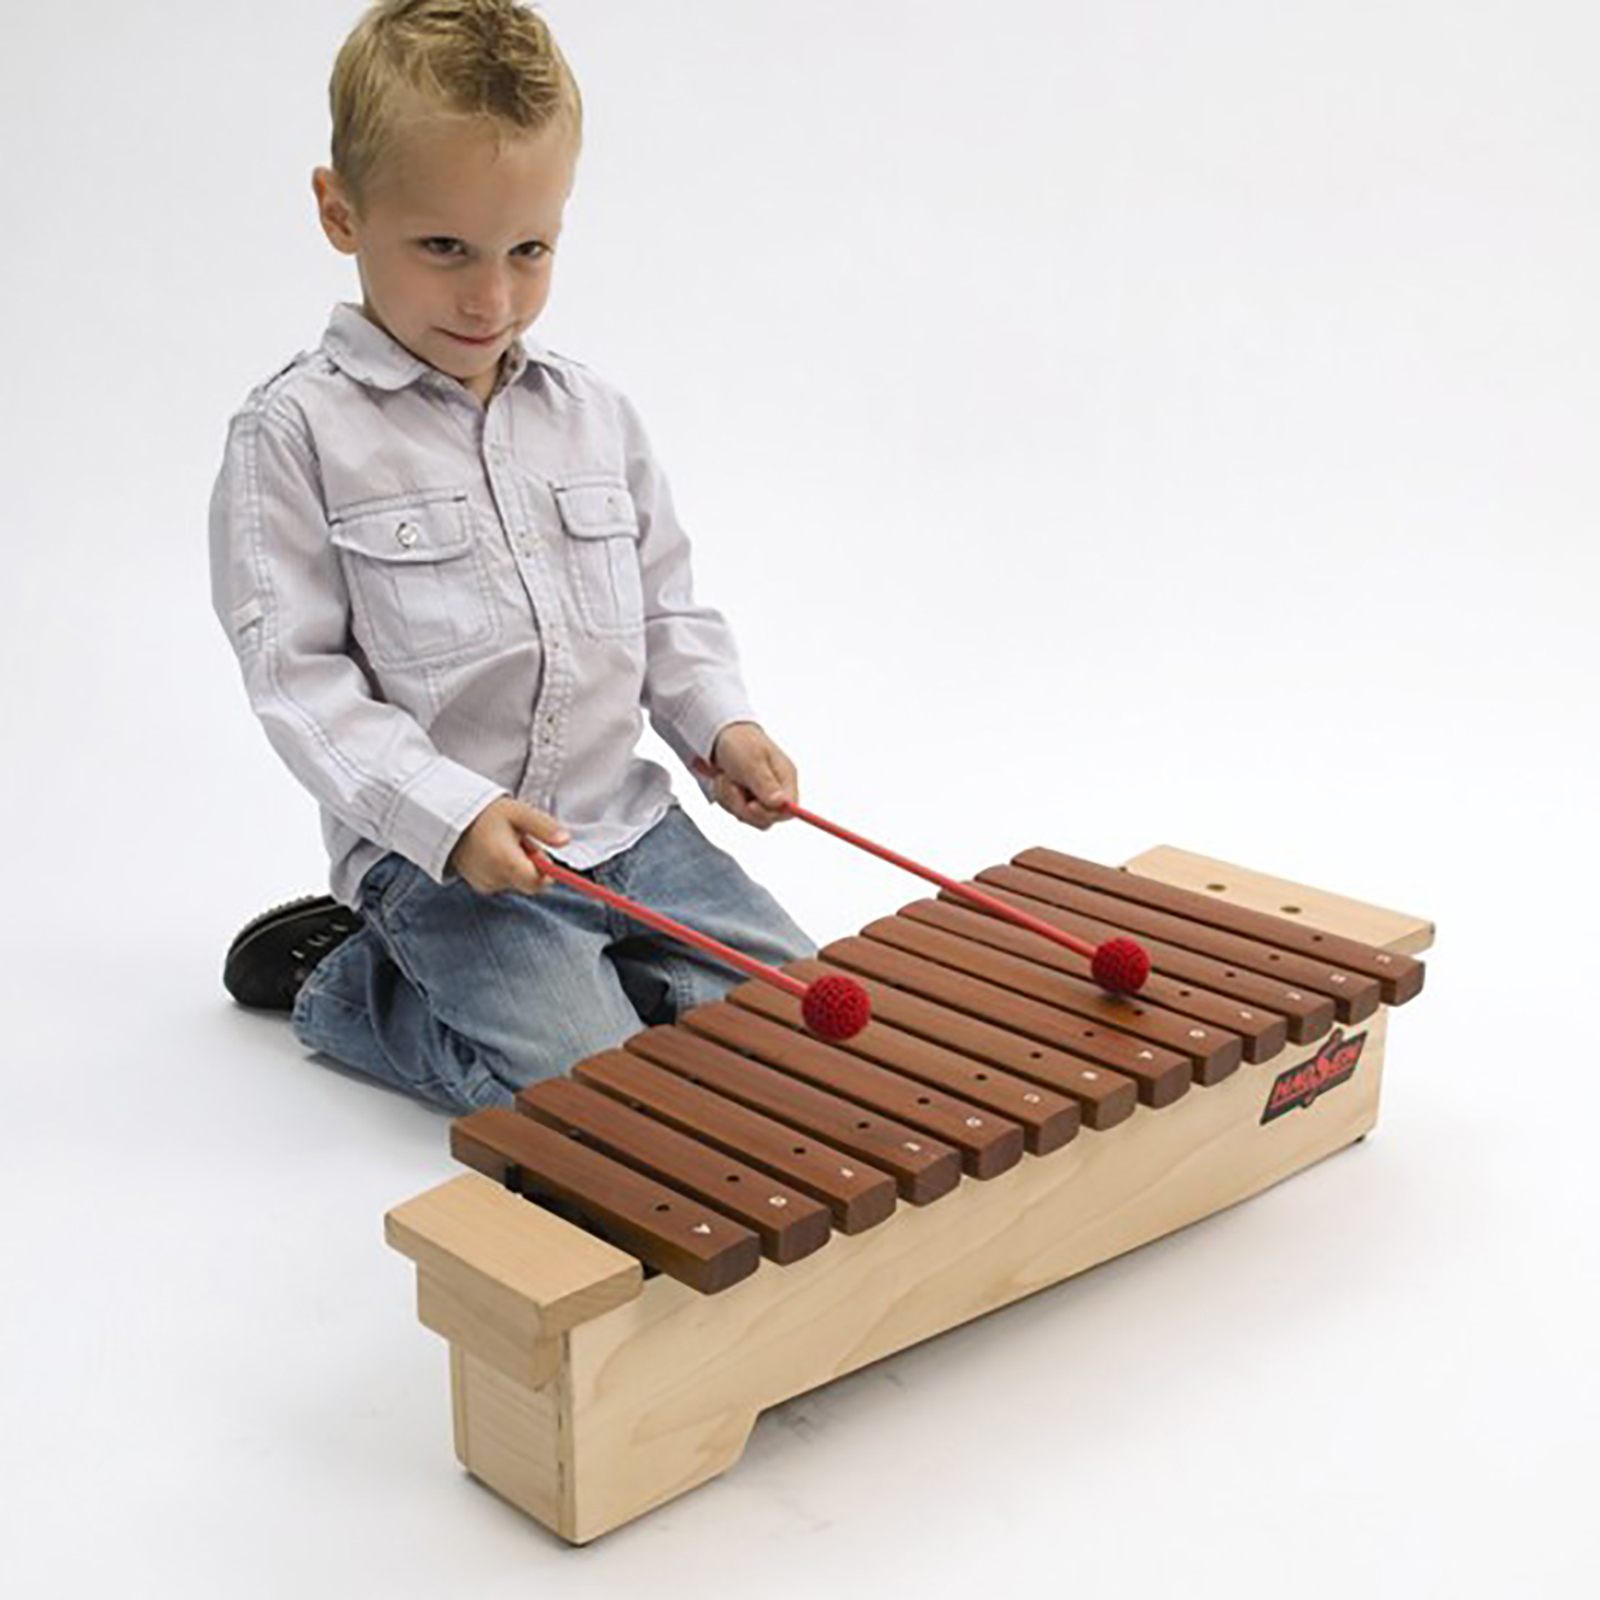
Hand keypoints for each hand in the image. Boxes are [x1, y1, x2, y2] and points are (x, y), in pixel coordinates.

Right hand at [447, 797, 570, 894]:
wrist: (449, 819)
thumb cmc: (487, 813)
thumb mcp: (519, 813)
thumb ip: (544, 827)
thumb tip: (566, 840)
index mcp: (506, 862)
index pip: (539, 884)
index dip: (548, 872)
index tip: (541, 852)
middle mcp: (495, 878)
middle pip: (530, 884)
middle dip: (534, 866)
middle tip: (522, 842)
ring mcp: (485, 884)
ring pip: (518, 883)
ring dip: (520, 867)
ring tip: (506, 844)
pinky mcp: (480, 886)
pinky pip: (504, 883)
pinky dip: (506, 871)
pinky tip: (496, 852)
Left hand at [691, 721, 798, 829]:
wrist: (720, 735)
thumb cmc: (740, 742)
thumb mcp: (751, 761)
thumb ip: (766, 784)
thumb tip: (781, 803)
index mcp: (786, 778)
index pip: (789, 811)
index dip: (770, 813)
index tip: (750, 805)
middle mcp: (777, 790)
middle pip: (766, 819)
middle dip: (742, 805)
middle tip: (731, 783)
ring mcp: (761, 797)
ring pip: (747, 817)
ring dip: (730, 799)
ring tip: (726, 777)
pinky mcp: (746, 800)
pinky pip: (735, 811)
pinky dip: (725, 798)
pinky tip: (724, 780)